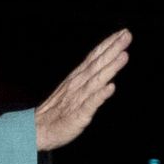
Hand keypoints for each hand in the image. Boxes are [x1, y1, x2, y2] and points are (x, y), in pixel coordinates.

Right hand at [35, 28, 131, 150]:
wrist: (37, 129)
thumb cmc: (56, 111)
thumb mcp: (70, 89)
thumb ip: (86, 78)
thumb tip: (101, 64)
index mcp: (76, 78)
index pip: (94, 58)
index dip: (108, 45)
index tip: (122, 33)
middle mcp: (77, 85)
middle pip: (97, 64)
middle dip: (113, 50)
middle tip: (127, 35)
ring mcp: (78, 99)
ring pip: (96, 80)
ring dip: (110, 68)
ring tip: (123, 55)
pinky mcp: (78, 115)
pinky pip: (90, 104)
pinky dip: (100, 95)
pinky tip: (110, 88)